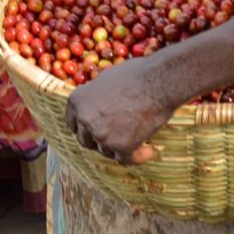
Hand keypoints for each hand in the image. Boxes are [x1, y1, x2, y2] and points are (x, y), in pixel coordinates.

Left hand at [66, 58, 180, 163]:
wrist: (159, 81)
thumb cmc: (136, 75)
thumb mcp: (105, 80)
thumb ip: (95, 98)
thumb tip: (95, 108)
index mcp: (76, 101)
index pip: (73, 123)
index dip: (85, 128)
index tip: (94, 130)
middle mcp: (84, 120)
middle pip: (86, 140)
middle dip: (99, 139)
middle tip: (116, 136)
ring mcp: (101, 135)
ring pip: (106, 151)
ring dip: (118, 147)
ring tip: (137, 138)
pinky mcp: (121, 147)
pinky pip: (126, 159)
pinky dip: (137, 156)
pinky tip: (149, 151)